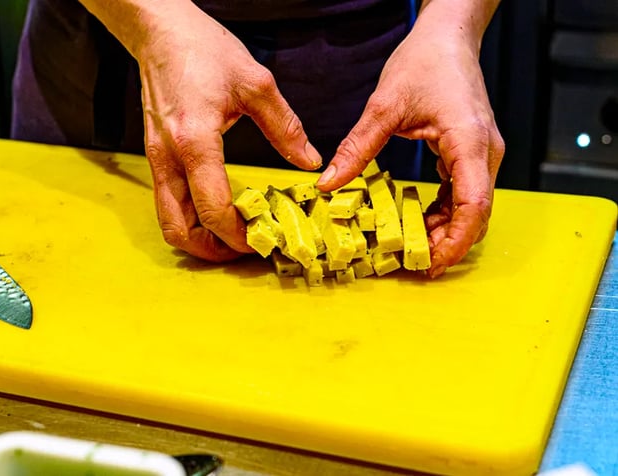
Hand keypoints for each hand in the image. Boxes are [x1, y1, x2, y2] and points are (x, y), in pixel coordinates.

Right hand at [85, 1, 321, 261]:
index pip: (214, 208)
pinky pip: (167, 202)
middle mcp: (169, 158)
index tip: (263, 241)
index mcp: (196, 141)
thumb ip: (285, 127)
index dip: (239, 235)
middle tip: (244, 249)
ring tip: (230, 237)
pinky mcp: (154, 156)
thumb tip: (309, 161)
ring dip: (197, 238)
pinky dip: (189, 218)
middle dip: (212, 250)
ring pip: (167, 221)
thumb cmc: (204, 50)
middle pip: (180, 230)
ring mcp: (156, 160)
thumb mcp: (256, 84)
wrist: (160, 32)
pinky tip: (214, 210)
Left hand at [316, 1, 503, 277]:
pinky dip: (443, 212)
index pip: (474, 205)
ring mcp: (482, 154)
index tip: (429, 264)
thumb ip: (357, 147)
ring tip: (408, 247)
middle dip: (447, 243)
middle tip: (410, 264)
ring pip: (471, 208)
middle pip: (476, 214)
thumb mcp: (384, 106)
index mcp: (470, 142)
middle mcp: (485, 153)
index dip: (455, 241)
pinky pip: (463, 193)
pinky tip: (416, 220)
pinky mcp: (472, 153)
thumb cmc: (424, 62)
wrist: (448, 37)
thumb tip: (328, 184)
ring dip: (444, 230)